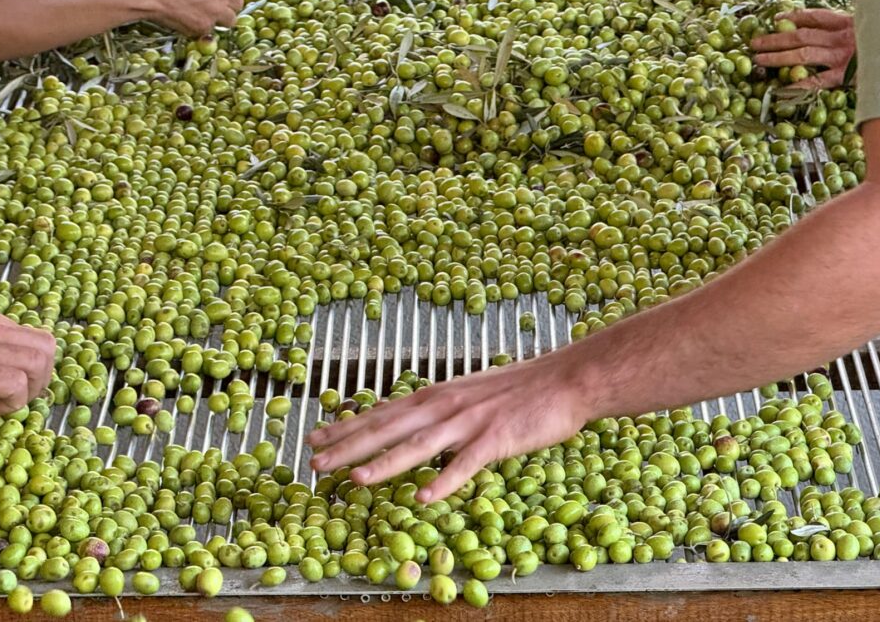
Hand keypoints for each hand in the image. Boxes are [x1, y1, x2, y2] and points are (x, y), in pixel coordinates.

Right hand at [0, 299, 55, 412]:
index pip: (25, 332)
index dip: (28, 359)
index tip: (16, 378)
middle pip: (44, 344)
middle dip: (42, 374)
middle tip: (23, 393)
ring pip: (39, 361)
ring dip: (31, 389)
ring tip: (9, 402)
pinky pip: (16, 384)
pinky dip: (13, 401)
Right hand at [133, 0, 246, 36]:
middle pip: (238, 3)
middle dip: (228, 4)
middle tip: (214, 4)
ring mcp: (215, 11)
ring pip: (230, 20)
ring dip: (220, 18)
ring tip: (203, 14)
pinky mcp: (205, 27)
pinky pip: (210, 29)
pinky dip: (201, 26)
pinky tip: (187, 18)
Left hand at [307, 353, 593, 502]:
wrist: (565, 379)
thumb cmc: (521, 390)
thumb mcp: (469, 394)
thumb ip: (440, 411)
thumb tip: (412, 425)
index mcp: (437, 395)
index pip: (383, 412)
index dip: (347, 426)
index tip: (316, 438)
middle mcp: (445, 405)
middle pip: (389, 428)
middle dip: (348, 446)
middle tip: (315, 463)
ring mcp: (470, 422)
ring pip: (419, 446)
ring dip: (385, 464)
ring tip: (355, 480)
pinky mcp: (496, 439)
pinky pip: (465, 465)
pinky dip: (444, 481)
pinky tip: (423, 498)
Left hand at [751, 9, 854, 88]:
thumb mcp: (869, 30)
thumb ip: (850, 29)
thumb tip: (826, 31)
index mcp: (847, 22)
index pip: (815, 17)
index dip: (793, 17)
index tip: (776, 19)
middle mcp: (841, 37)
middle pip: (801, 36)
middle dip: (775, 39)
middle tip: (755, 43)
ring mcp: (842, 57)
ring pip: (804, 55)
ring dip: (778, 57)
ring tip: (759, 60)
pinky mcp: (846, 76)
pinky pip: (817, 81)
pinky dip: (798, 84)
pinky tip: (781, 88)